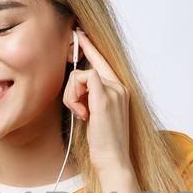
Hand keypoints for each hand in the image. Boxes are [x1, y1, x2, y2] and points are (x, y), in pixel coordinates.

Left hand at [64, 29, 133, 180]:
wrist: (113, 160)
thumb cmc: (104, 142)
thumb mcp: (95, 115)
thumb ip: (90, 98)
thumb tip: (76, 88)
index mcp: (120, 90)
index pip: (102, 62)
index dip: (90, 47)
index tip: (79, 32)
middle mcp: (120, 87)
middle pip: (86, 70)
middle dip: (72, 89)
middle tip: (78, 110)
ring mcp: (115, 91)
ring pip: (80, 75)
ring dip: (72, 96)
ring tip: (82, 115)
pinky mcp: (105, 97)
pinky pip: (83, 78)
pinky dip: (74, 96)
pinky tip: (82, 113)